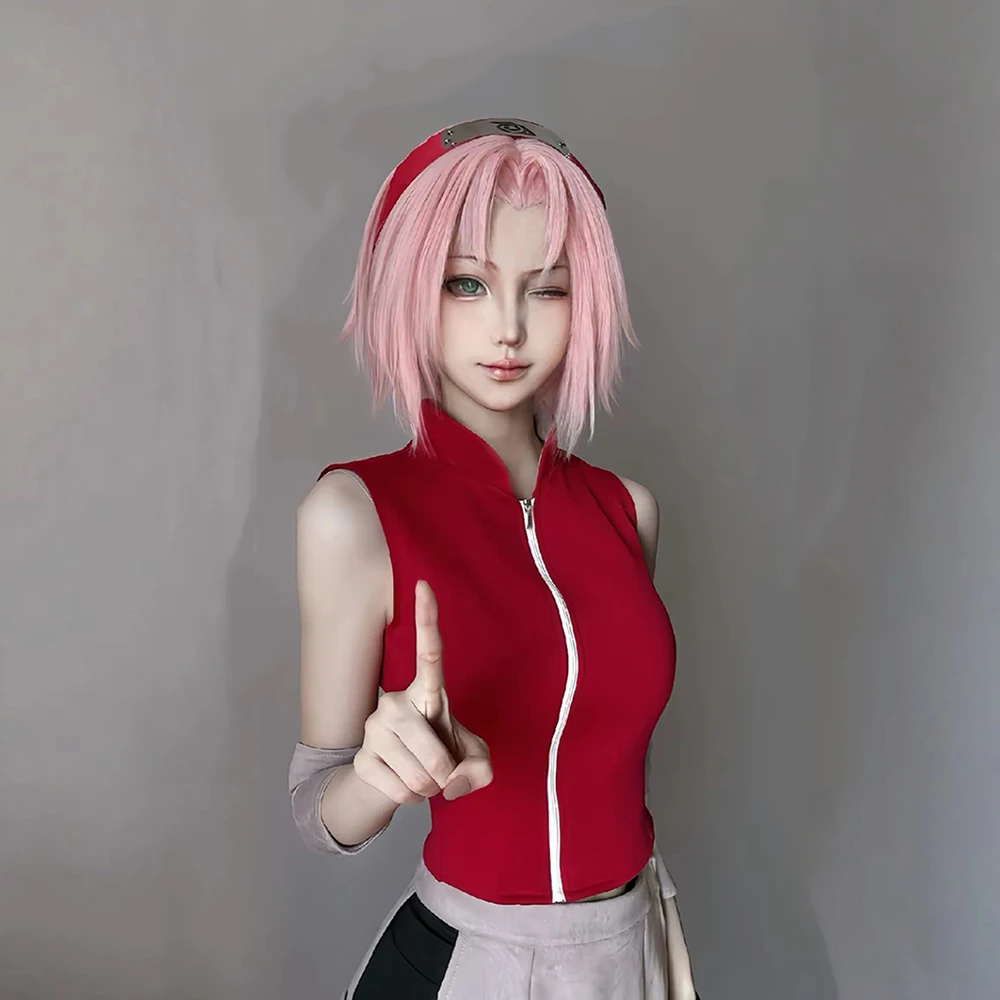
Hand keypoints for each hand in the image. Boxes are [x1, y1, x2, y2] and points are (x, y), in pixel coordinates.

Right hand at [353, 580, 492, 804]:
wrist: (402, 781)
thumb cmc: (444, 756)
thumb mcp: (473, 760)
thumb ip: (479, 770)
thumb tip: (453, 782)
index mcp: (427, 692)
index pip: (429, 651)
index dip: (427, 618)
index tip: (424, 584)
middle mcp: (395, 702)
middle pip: (433, 752)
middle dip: (445, 774)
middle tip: (442, 771)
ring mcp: (374, 728)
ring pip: (418, 776)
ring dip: (429, 788)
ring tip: (423, 775)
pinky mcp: (360, 757)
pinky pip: (400, 791)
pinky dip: (412, 799)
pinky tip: (406, 785)